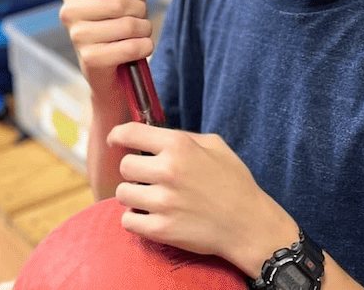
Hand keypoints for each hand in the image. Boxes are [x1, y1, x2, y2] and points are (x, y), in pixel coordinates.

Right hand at [59, 0, 152, 101]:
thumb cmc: (120, 19)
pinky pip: (131, 47)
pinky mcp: (90, 59)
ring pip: (128, 25)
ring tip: (139, 33)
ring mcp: (77, 37)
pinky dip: (145, 46)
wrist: (115, 63)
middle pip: (118, 1)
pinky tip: (141, 48)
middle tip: (137, 18)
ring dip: (145, 29)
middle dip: (140, 10)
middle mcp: (68, 12)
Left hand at [107, 122, 299, 275]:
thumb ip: (183, 137)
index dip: (117, 136)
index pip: (130, 133)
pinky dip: (135, 220)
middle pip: (124, 167)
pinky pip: (128, 222)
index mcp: (179, 146)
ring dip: (132, 196)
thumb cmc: (234, 182)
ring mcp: (163, 202)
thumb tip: (154, 136)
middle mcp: (167, 171)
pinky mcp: (162, 230)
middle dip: (132, 171)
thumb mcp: (215, 145)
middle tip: (146, 178)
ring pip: (122, 194)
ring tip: (148, 199)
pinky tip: (150, 216)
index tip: (115, 141)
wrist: (249, 225)